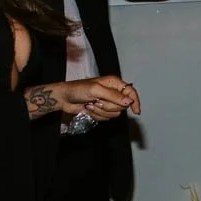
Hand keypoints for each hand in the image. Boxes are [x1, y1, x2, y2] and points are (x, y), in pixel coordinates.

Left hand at [25, 75, 139, 121]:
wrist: (64, 98)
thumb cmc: (78, 89)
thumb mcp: (96, 90)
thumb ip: (114, 96)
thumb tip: (129, 101)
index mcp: (114, 83)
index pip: (131, 92)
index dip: (135, 101)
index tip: (136, 111)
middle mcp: (113, 92)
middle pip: (122, 106)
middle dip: (109, 106)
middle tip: (97, 101)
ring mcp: (107, 102)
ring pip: (114, 114)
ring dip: (101, 111)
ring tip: (91, 104)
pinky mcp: (101, 110)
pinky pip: (106, 118)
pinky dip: (96, 115)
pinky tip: (88, 108)